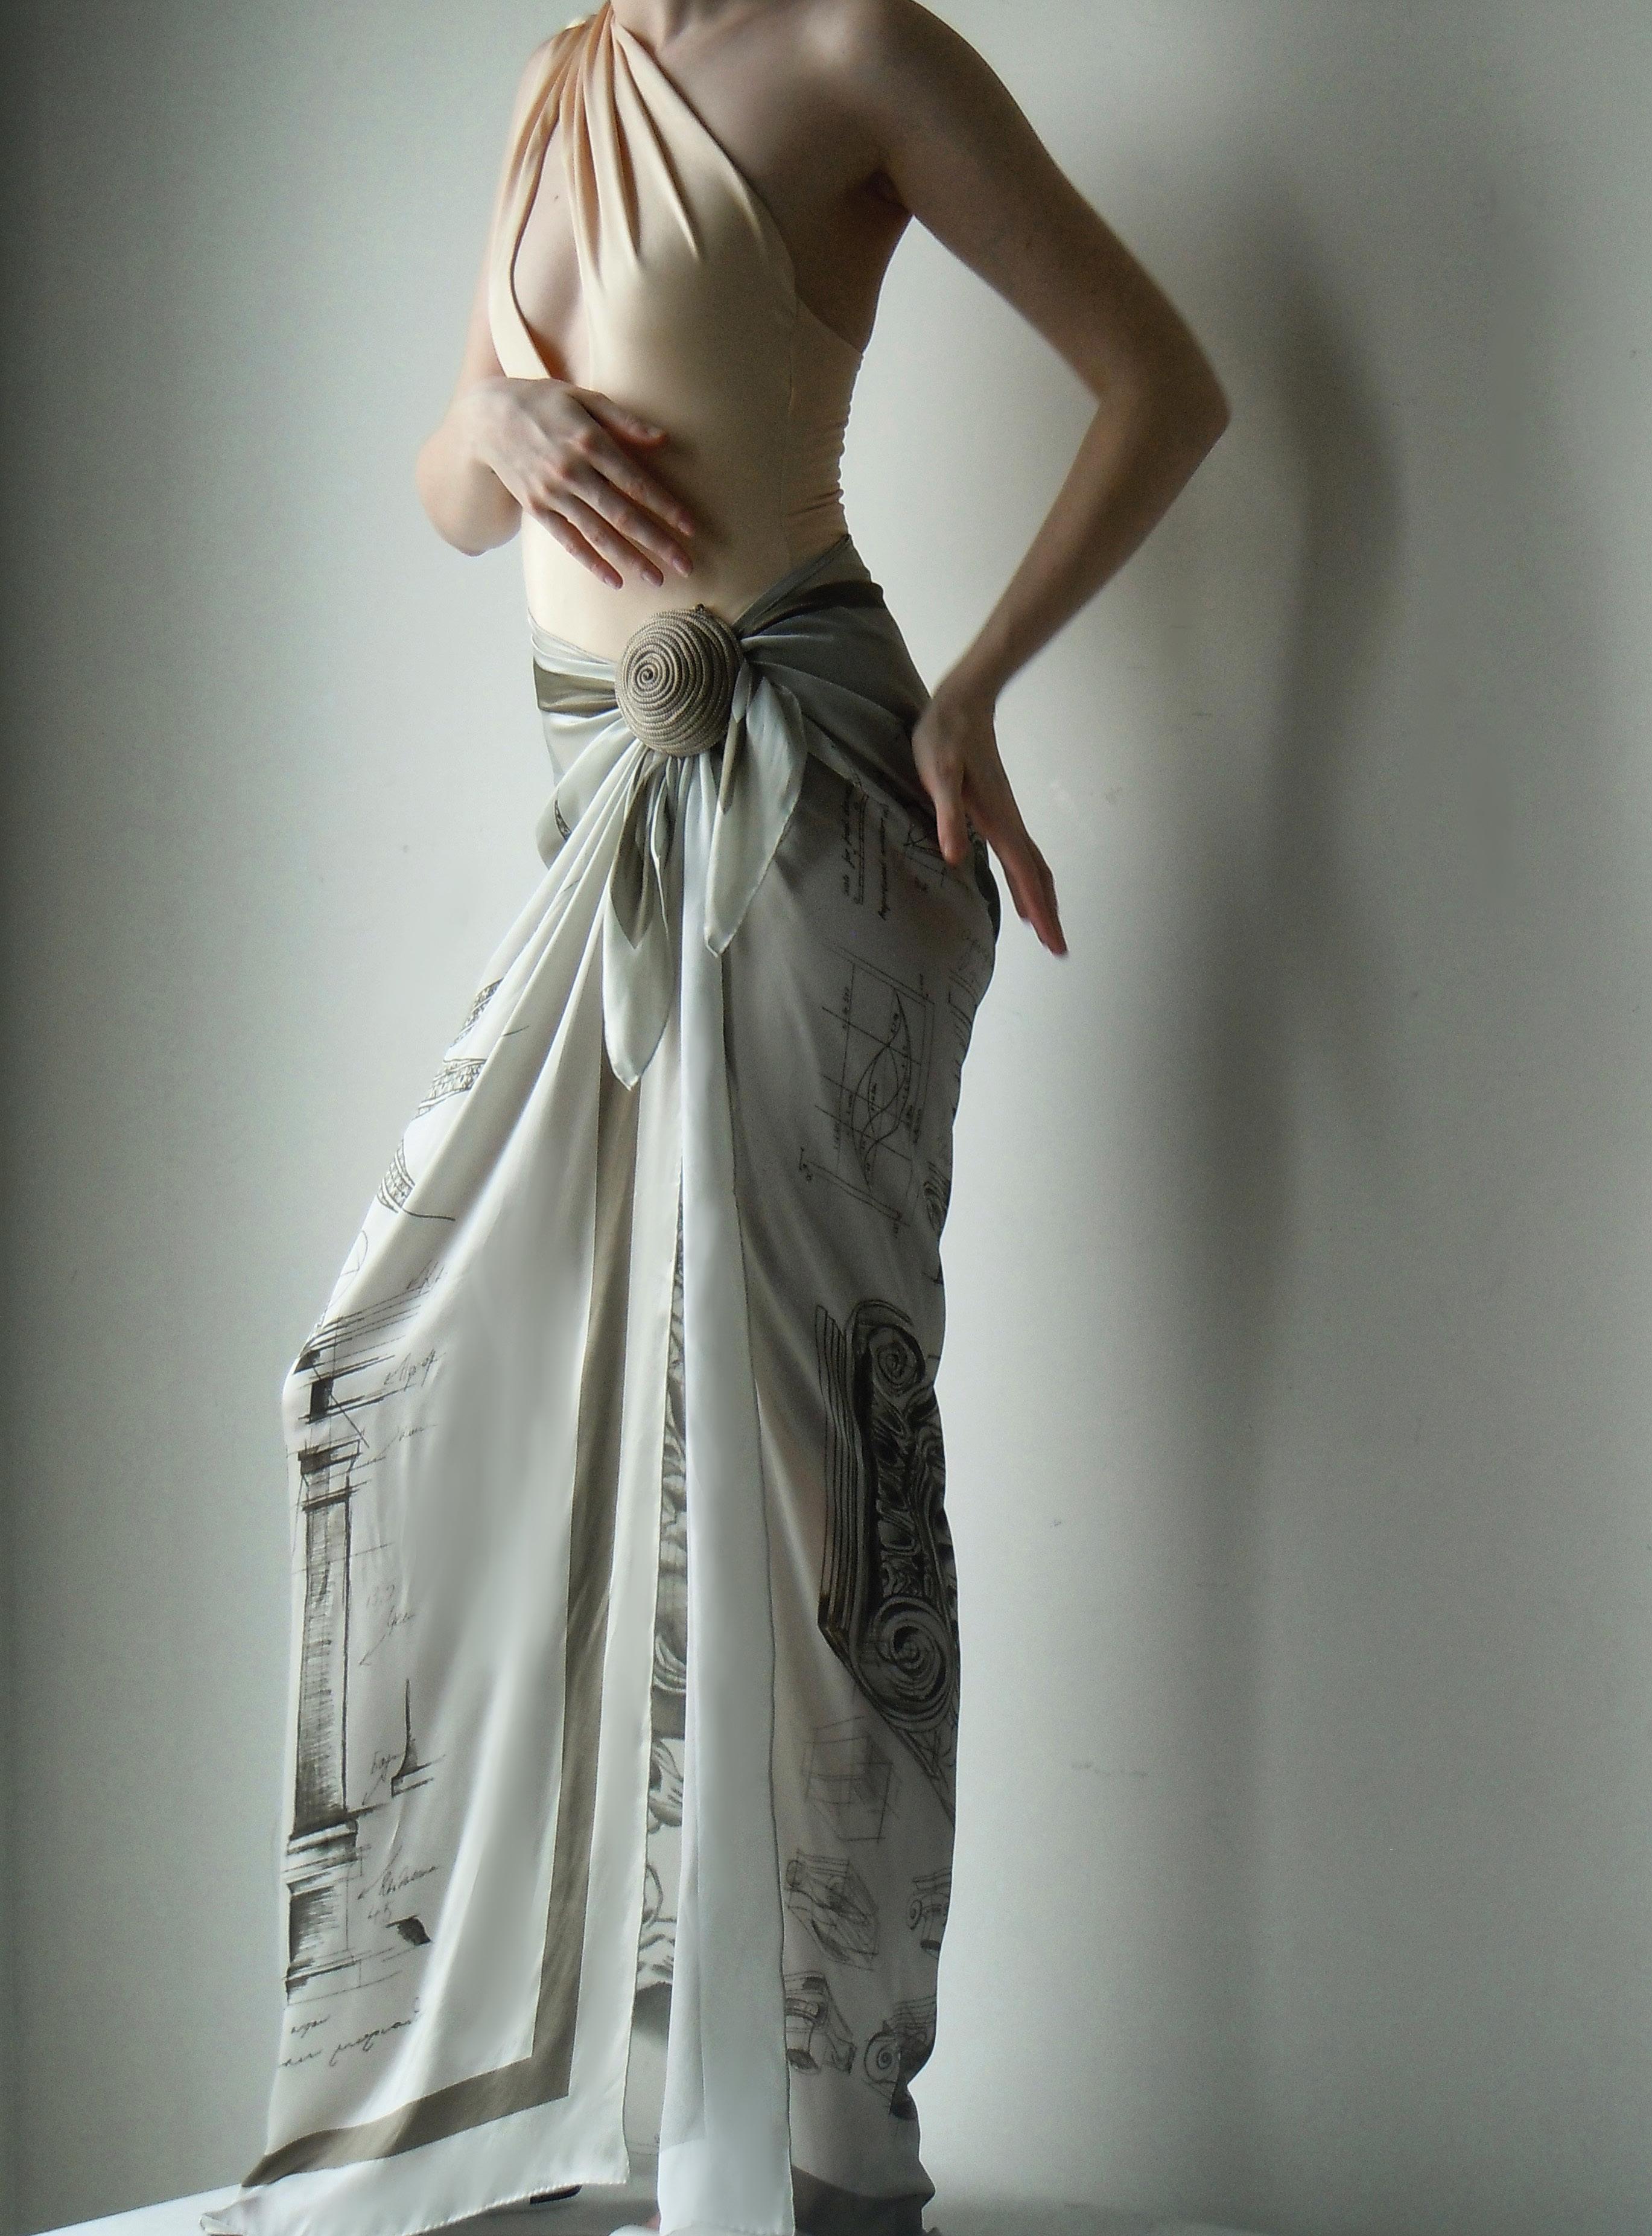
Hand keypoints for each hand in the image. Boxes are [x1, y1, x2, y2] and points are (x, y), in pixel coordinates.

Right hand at [467, 377, 696, 589]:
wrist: (486, 419)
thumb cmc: (542, 402)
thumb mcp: (583, 397)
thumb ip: (623, 420)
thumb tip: (662, 439)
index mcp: (589, 441)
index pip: (635, 482)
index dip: (665, 507)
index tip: (690, 527)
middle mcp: (572, 471)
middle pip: (622, 514)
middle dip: (657, 542)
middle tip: (685, 565)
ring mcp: (553, 493)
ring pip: (598, 533)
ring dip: (630, 559)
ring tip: (656, 579)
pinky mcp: (537, 508)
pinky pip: (569, 541)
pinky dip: (592, 562)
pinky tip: (615, 580)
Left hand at [912, 678, 1065, 953]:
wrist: (962, 706)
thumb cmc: (946, 738)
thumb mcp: (939, 775)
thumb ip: (947, 816)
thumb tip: (954, 858)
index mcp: (998, 821)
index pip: (1025, 875)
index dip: (1040, 911)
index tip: (1053, 943)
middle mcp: (1009, 823)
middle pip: (1037, 876)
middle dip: (1048, 913)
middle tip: (1058, 948)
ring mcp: (1006, 818)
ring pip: (1032, 866)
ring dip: (1040, 898)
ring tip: (1044, 929)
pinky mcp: (998, 812)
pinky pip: (1020, 856)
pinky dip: (1027, 880)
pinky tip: (1020, 892)